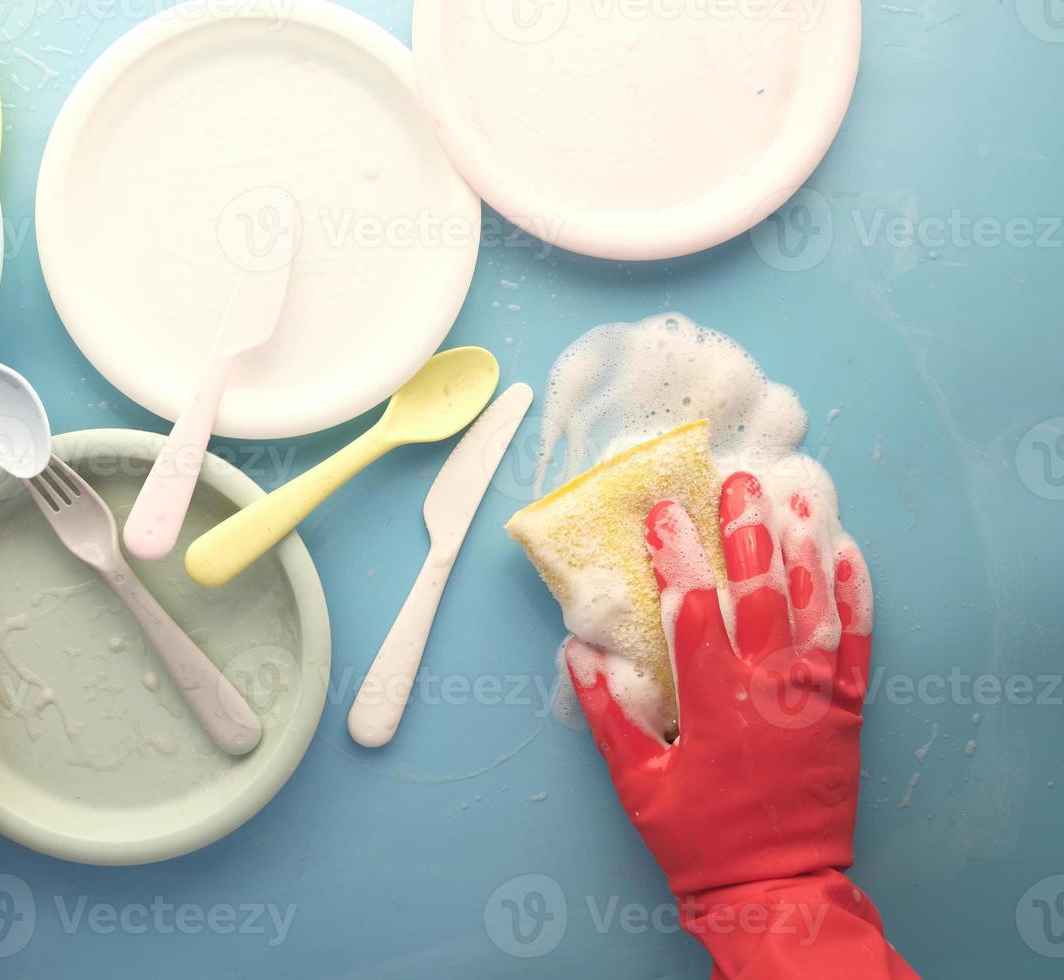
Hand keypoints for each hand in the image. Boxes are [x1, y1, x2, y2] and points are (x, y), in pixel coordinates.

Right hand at [569, 473, 915, 978]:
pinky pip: (857, 644)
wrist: (778, 888)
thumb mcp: (637, 784)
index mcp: (714, 703)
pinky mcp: (848, 711)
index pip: (693, 610)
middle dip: (745, 533)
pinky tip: (845, 554)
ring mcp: (815, 697)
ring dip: (802, 549)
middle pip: (760, 593)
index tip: (664, 512)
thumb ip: (606, 716)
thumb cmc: (700, 839)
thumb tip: (578, 653)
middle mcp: (769, 689)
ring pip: (812, 607)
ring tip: (792, 498)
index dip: (677, 556)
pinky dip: (854, 597)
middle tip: (736, 484)